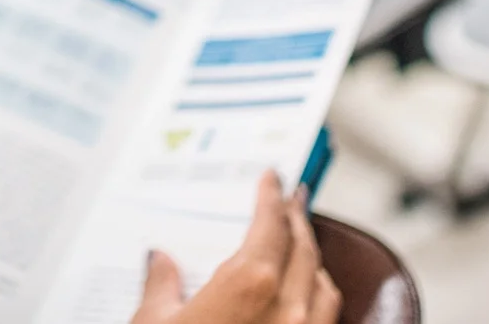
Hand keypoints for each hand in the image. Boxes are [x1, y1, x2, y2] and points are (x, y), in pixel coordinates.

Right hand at [135, 173, 339, 323]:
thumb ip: (161, 288)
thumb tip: (160, 262)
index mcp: (248, 284)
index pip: (270, 225)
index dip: (272, 197)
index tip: (274, 178)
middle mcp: (288, 308)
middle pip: (303, 249)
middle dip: (297, 220)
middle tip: (292, 200)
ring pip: (324, 285)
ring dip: (313, 258)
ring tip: (302, 244)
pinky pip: (328, 320)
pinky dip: (322, 297)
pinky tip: (310, 298)